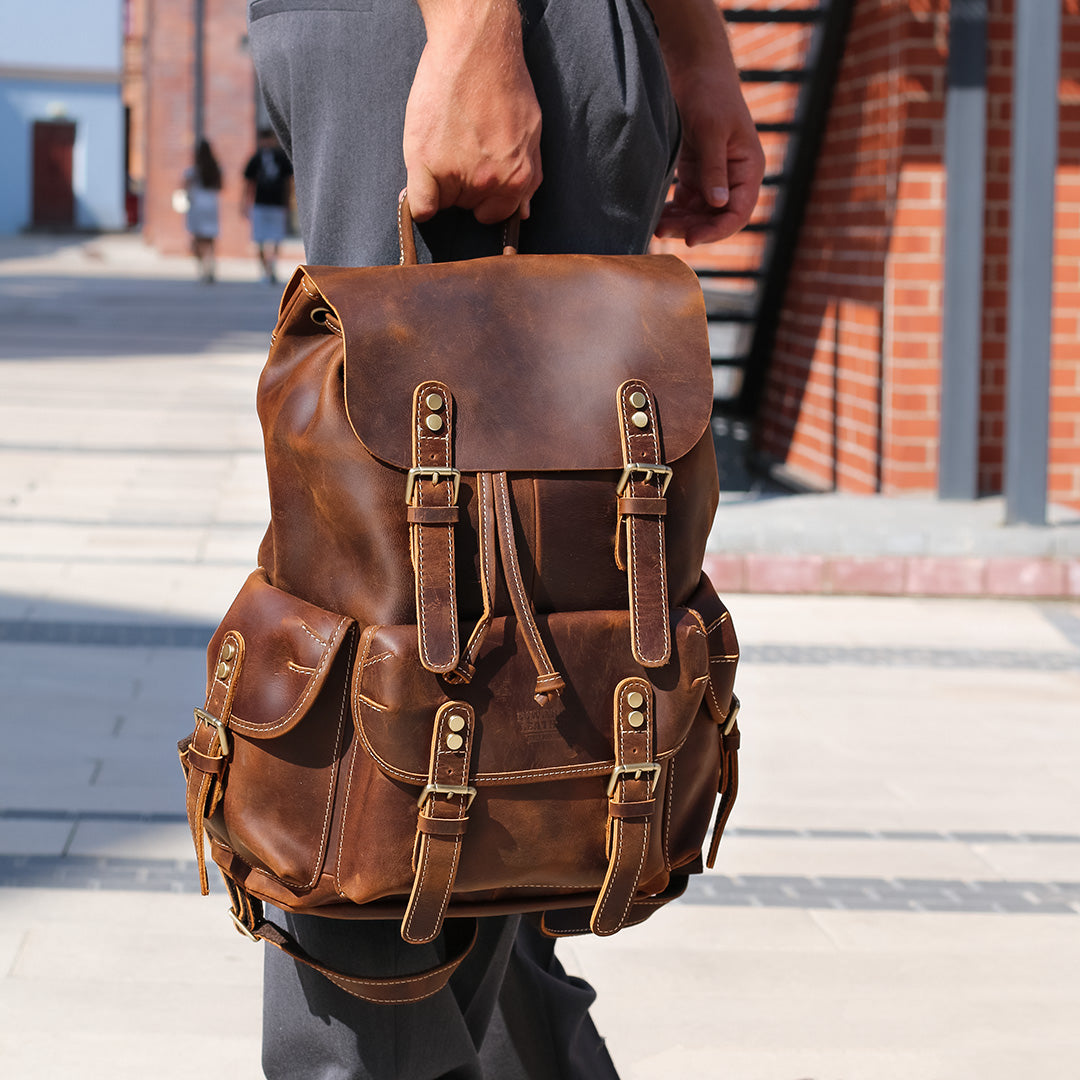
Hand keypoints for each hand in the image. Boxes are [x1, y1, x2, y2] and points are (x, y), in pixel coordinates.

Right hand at [405, 0, 541, 223]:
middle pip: (467, 207)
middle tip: (461, 146)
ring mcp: (456, 174)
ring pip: (443, 202)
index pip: (494, 215)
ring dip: (440, 180)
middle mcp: (488, 183)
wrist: (475, 48)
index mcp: (517, 179)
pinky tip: (422, 174)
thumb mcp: (531, 132)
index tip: (476, 174)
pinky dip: (418, 198)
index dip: (484, 196)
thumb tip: (521, 212)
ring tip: (446, 139)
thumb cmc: (504, 84)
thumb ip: (528, 176)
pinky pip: (420, 206)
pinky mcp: (425, 162)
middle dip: (464, 185)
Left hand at [649, 2, 764, 245]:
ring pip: (698, 214)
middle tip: (664, 231)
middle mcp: (733, 179)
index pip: (738, 213)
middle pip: (715, 218)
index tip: (692, 239)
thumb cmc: (708, 94)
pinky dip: (672, 212)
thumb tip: (719, 204)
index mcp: (748, 170)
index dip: (717, 231)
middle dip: (692, 228)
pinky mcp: (695, 174)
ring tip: (656, 226)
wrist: (692, 69)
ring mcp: (713, 178)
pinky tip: (656, 216)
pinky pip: (685, 203)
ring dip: (679, 223)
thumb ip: (715, 168)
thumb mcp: (711, 130)